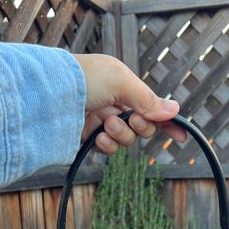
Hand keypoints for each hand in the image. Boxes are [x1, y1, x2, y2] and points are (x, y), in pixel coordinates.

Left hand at [72, 53, 187, 153]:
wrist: (48, 96)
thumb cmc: (83, 79)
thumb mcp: (121, 82)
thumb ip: (148, 99)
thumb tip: (174, 110)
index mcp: (121, 83)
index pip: (151, 104)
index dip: (166, 120)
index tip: (180, 136)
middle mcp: (112, 102)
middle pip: (142, 126)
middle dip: (141, 126)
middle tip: (134, 120)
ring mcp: (100, 121)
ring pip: (127, 139)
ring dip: (121, 135)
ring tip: (106, 125)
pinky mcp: (88, 138)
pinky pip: (109, 149)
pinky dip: (107, 145)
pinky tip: (97, 137)